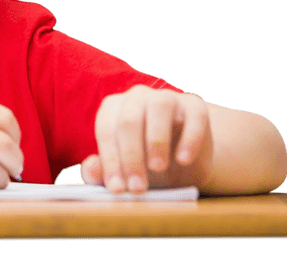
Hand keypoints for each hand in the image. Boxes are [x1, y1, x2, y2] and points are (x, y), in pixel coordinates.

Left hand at [81, 85, 213, 192]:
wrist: (184, 162)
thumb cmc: (144, 163)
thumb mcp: (123, 171)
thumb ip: (102, 170)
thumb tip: (91, 169)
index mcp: (113, 108)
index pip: (106, 130)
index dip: (110, 160)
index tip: (117, 189)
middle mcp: (137, 97)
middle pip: (129, 119)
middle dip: (131, 156)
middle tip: (138, 187)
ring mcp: (167, 97)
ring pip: (159, 107)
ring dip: (157, 140)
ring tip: (157, 168)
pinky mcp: (195, 106)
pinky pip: (193, 115)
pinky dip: (189, 138)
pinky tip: (183, 160)